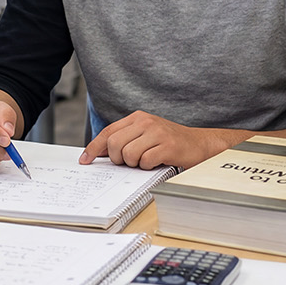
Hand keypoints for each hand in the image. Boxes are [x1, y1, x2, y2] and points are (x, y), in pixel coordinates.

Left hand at [80, 111, 230, 170]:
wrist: (199, 144)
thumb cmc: (170, 142)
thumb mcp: (146, 135)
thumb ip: (125, 139)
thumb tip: (100, 152)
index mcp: (138, 118)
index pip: (108, 132)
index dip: (94, 147)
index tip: (85, 160)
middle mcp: (146, 122)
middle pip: (115, 144)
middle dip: (117, 158)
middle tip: (128, 162)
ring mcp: (157, 132)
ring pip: (128, 154)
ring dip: (134, 164)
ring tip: (146, 160)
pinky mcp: (167, 145)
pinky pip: (145, 162)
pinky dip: (148, 167)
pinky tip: (157, 162)